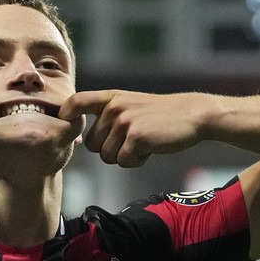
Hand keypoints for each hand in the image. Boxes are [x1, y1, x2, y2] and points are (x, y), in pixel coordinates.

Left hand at [58, 90, 205, 166]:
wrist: (193, 114)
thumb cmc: (160, 115)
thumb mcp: (130, 104)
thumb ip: (107, 115)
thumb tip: (80, 139)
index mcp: (110, 98)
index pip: (75, 103)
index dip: (65, 115)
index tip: (68, 124)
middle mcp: (114, 108)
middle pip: (92, 145)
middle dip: (109, 150)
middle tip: (131, 141)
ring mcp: (124, 122)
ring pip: (107, 157)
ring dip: (124, 157)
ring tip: (142, 143)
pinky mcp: (136, 138)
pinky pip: (123, 162)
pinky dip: (136, 162)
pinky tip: (150, 150)